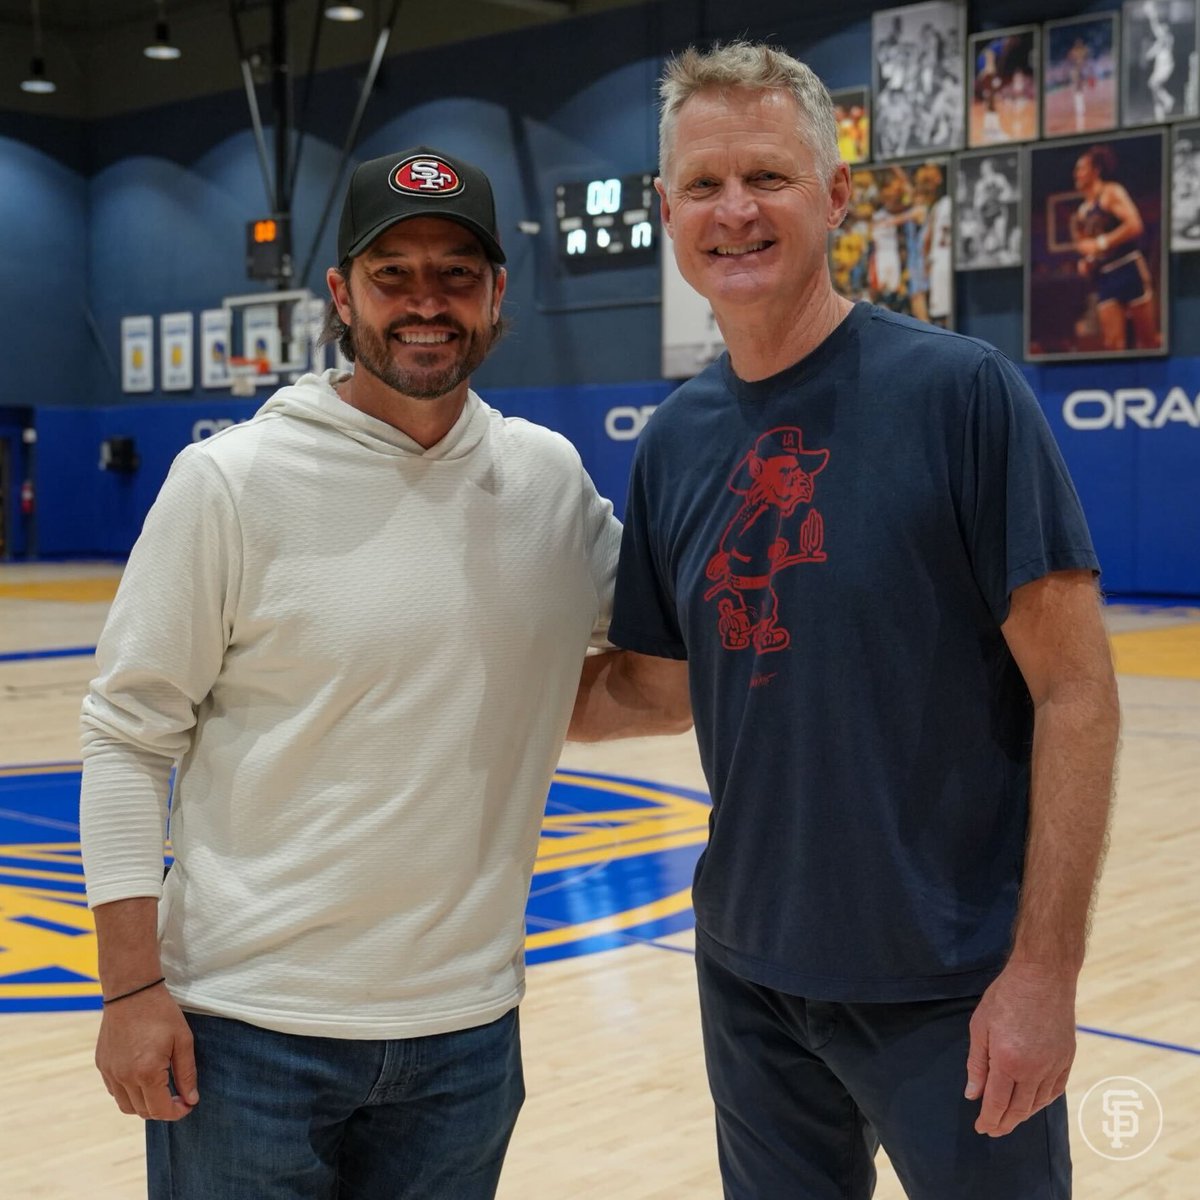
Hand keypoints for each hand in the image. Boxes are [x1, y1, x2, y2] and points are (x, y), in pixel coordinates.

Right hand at [95, 985, 198, 1120]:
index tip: (188, 1105)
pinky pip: (115, 1091)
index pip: (160, 1109)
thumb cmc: (161, 1013)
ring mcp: (110, 1073)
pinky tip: (143, 1078)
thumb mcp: (183, 1040)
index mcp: (146, 1073)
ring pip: (126, 1105)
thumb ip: (187, 1073)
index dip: (176, 1112)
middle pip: (143, 1112)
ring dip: (144, 1104)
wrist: (131, 992)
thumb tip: (191, 1100)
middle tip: (178, 1097)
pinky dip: (129, 1093)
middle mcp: (124, 1078)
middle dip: (162, 1109)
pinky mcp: (102, 1065)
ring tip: (161, 1088)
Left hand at [964, 961, 1076, 1136]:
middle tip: (992, 1130)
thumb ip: (977, 1064)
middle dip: (1004, 1122)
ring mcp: (1053, 1065)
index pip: (997, 1102)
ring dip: (1022, 1115)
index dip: (988, 1119)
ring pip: (1037, 1103)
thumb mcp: (980, 1026)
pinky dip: (1041, 1102)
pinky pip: (1054, 1090)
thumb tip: (972, 1094)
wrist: (1043, 976)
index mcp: (1008, 1061)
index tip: (981, 1128)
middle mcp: (1033, 1069)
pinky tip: (1032, 1103)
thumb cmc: (1005, 996)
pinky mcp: (1066, 1059)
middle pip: (1018, 1108)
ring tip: (1009, 1119)